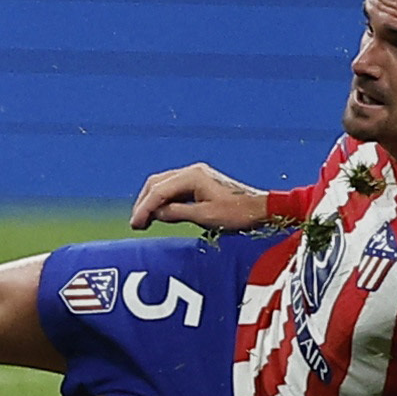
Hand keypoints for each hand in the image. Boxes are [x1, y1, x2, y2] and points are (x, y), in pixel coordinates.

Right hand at [130, 163, 269, 232]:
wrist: (261, 209)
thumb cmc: (237, 213)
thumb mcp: (205, 217)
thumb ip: (177, 213)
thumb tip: (155, 214)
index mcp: (192, 176)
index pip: (159, 191)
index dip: (144, 208)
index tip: (135, 224)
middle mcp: (192, 171)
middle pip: (157, 183)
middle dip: (144, 202)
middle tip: (136, 223)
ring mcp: (196, 175)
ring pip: (164, 185)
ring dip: (152, 201)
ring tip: (144, 220)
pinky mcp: (200, 182)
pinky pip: (174, 189)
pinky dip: (163, 200)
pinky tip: (160, 213)